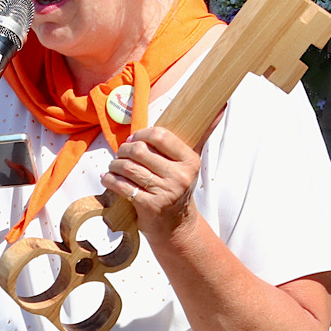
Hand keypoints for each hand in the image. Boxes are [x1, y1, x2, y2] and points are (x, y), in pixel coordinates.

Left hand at [101, 125, 201, 239]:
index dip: (141, 134)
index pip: (160, 135)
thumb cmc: (178, 187)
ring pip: (128, 168)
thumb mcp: (190, 161)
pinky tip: (109, 178)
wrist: (176, 225)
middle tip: (121, 153)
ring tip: (114, 166)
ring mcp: (165, 192)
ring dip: (115, 165)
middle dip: (124, 150)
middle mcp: (180, 176)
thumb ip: (203, 133)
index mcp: (190, 161)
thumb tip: (222, 105)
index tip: (135, 139)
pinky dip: (110, 180)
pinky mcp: (149, 206)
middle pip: (140, 151)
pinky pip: (122, 186)